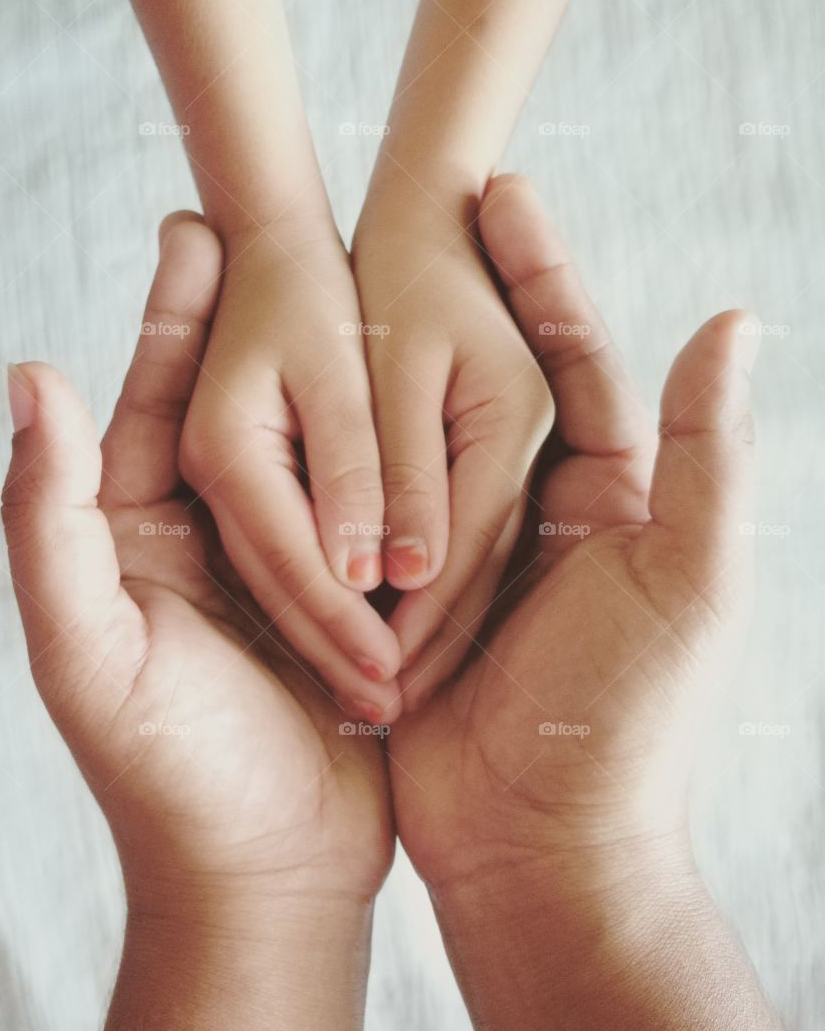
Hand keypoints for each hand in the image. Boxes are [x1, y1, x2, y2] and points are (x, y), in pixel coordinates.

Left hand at [1, 216, 393, 1025]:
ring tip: (365, 281)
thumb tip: (28, 374)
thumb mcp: (88, 644)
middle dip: (255, 318)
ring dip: (336, 375)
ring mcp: (290, 561)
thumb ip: (48, 515)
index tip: (196, 228)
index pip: (153, 400)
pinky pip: (372, 511)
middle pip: (238, 408)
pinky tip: (422, 393)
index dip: (172, 316)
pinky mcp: (358, 594)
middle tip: (280, 225)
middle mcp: (213, 535)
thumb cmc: (165, 770)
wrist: (269, 874)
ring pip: (314, 450)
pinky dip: (393, 457)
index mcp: (140, 532)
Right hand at [390, 177, 758, 891]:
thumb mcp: (687, 577)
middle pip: (491, 382)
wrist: (538, 851)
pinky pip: (372, 512)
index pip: (573, 355)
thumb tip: (733, 318)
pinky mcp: (401, 593)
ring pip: (421, 439)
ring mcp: (462, 547)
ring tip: (347, 273)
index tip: (500, 191)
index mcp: (607, 493)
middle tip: (414, 207)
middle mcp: (533, 509)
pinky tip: (309, 391)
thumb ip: (705, 453)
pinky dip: (346, 459)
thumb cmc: (625, 717)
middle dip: (456, 294)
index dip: (540, 272)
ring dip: (391, 364)